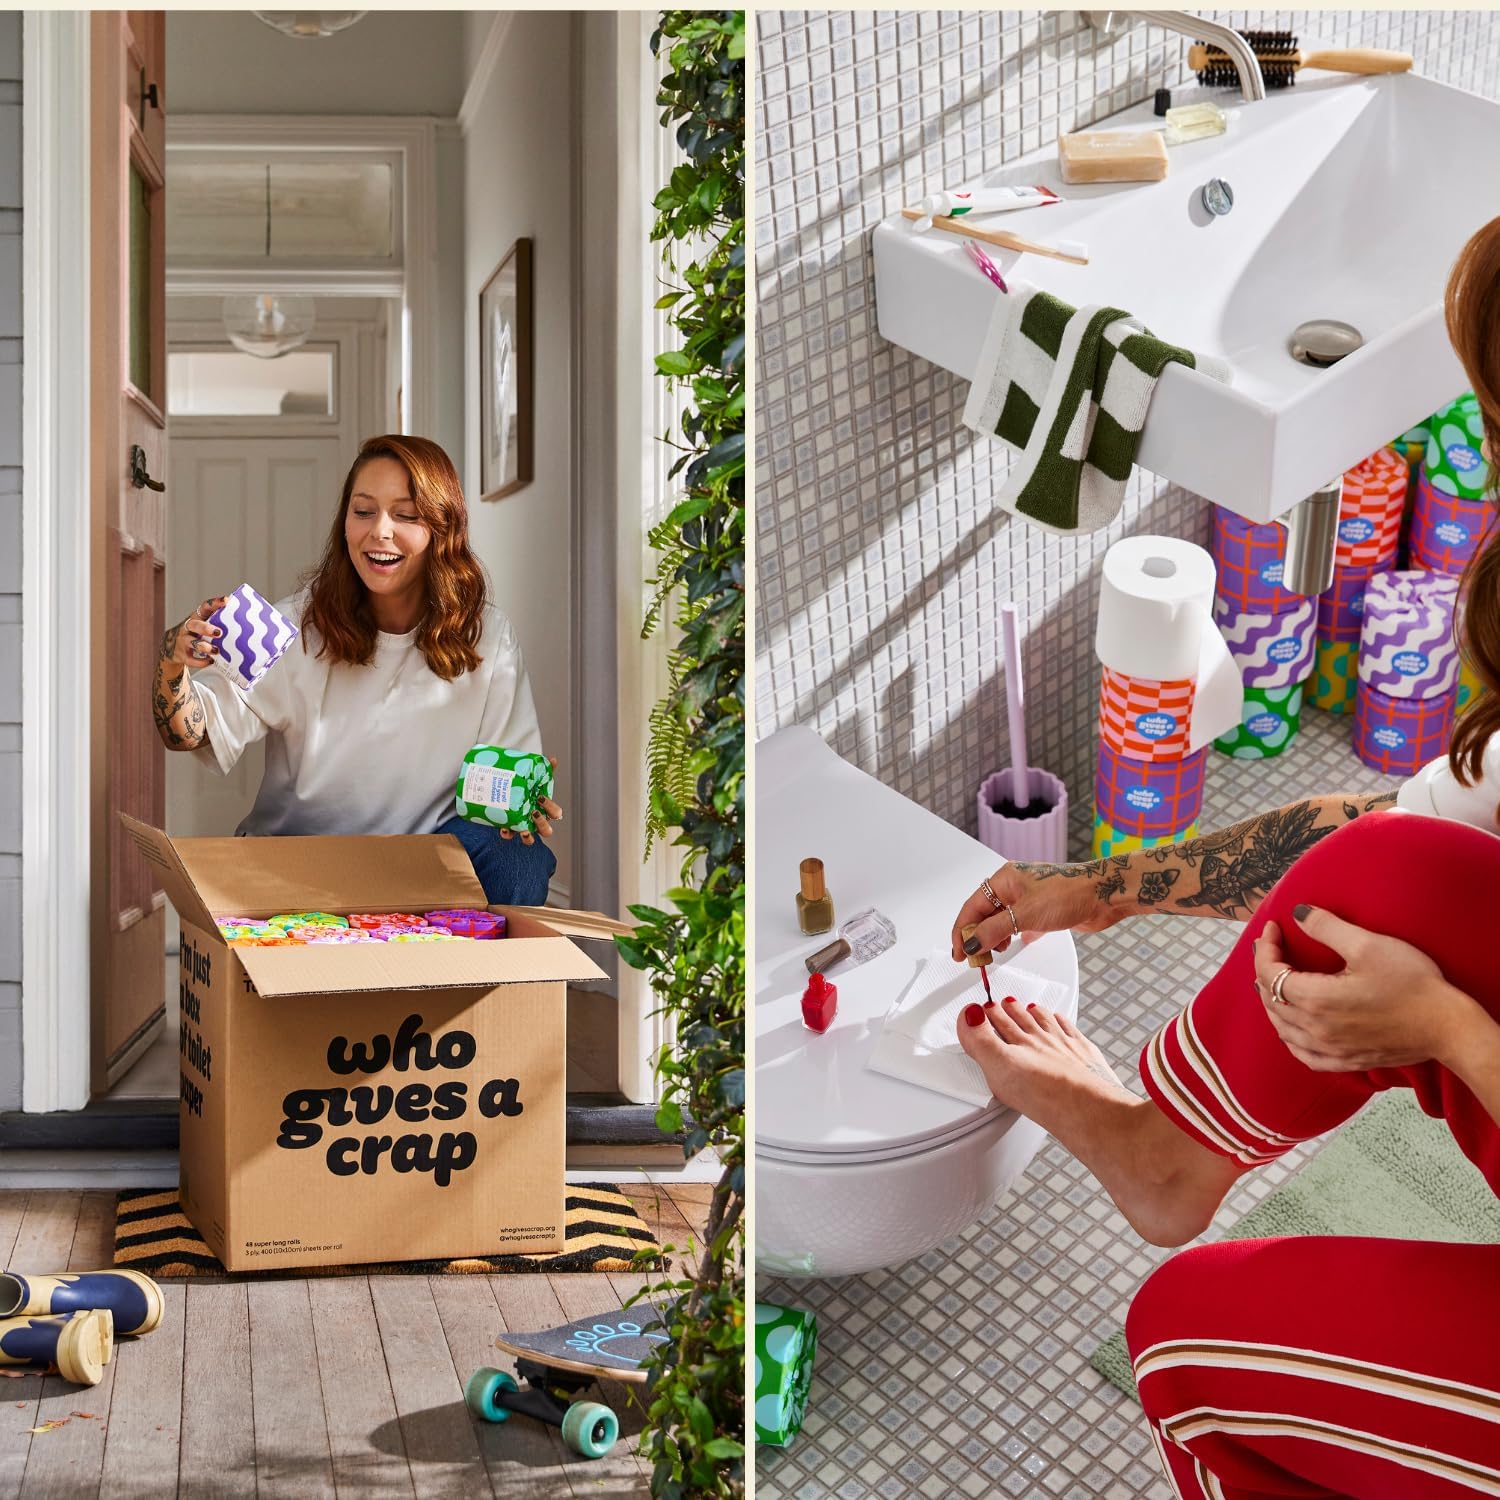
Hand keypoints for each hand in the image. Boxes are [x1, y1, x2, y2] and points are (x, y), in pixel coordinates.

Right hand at [161, 597, 226, 669]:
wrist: (171, 647)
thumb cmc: (197, 635)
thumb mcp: (205, 625)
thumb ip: (220, 624)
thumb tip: (248, 625)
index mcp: (197, 618)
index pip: (204, 607)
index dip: (214, 603)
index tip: (226, 600)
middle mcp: (188, 628)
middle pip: (194, 624)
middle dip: (206, 628)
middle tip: (219, 632)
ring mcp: (183, 641)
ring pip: (191, 642)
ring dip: (204, 646)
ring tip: (216, 650)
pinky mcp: (182, 655)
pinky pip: (190, 659)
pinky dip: (200, 662)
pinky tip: (210, 661)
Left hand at [500, 757, 562, 845]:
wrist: (508, 790)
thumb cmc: (526, 786)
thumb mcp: (535, 778)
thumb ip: (544, 770)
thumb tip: (553, 759)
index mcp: (545, 809)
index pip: (556, 813)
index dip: (551, 808)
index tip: (540, 797)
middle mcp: (536, 821)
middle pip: (546, 830)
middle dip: (542, 824)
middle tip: (534, 813)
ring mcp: (524, 826)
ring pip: (530, 839)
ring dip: (527, 836)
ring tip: (522, 830)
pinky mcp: (510, 827)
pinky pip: (510, 835)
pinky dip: (508, 833)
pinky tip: (504, 828)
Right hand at [949, 861, 1125, 961]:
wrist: (1104, 894)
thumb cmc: (1068, 893)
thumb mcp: (1024, 915)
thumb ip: (993, 930)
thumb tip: (971, 942)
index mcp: (1003, 879)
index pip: (972, 907)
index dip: (962, 931)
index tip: (959, 953)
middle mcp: (1013, 886)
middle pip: (984, 914)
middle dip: (977, 936)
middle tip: (976, 959)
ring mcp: (1028, 897)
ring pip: (1001, 919)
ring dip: (995, 937)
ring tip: (995, 953)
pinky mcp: (1042, 909)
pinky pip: (1019, 923)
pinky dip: (1014, 935)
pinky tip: (1016, 943)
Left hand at [1254, 906, 1477, 1071]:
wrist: (1447, 1025)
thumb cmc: (1411, 983)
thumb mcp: (1367, 945)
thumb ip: (1326, 928)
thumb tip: (1296, 914)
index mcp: (1316, 1000)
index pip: (1270, 974)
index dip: (1265, 948)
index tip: (1272, 929)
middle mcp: (1316, 1030)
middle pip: (1271, 1001)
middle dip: (1264, 971)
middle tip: (1270, 949)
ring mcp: (1331, 1050)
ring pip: (1283, 1030)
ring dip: (1272, 1003)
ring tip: (1274, 982)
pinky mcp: (1348, 1061)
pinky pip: (1305, 1056)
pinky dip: (1291, 1039)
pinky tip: (1293, 1030)